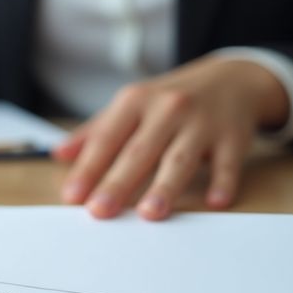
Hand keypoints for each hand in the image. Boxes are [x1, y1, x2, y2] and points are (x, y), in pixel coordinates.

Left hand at [52, 56, 288, 220]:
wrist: (232, 78)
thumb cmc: (171, 99)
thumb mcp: (131, 105)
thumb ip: (96, 131)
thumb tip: (58, 154)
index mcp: (136, 101)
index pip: (106, 138)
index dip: (88, 168)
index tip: (72, 196)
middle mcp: (168, 109)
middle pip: (139, 152)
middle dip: (118, 183)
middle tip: (100, 211)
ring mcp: (202, 123)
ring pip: (180, 159)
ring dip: (165, 186)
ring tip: (150, 214)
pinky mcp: (233, 137)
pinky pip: (228, 163)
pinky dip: (223, 182)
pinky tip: (215, 202)